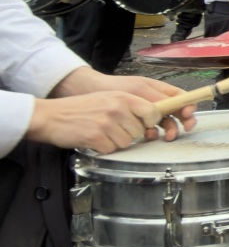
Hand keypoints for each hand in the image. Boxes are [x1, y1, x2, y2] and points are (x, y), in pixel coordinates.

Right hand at [42, 67, 197, 150]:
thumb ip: (131, 106)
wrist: (51, 116)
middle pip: (143, 129)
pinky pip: (113, 149)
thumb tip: (155, 117)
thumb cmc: (82, 109)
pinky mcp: (98, 137)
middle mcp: (119, 107)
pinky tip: (94, 139)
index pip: (154, 110)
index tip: (159, 124)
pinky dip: (105, 148)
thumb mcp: (109, 99)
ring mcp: (108, 122)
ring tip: (102, 131)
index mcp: (124, 97)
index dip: (157, 120)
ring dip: (117, 141)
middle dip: (133, 133)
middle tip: (115, 129)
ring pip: (129, 141)